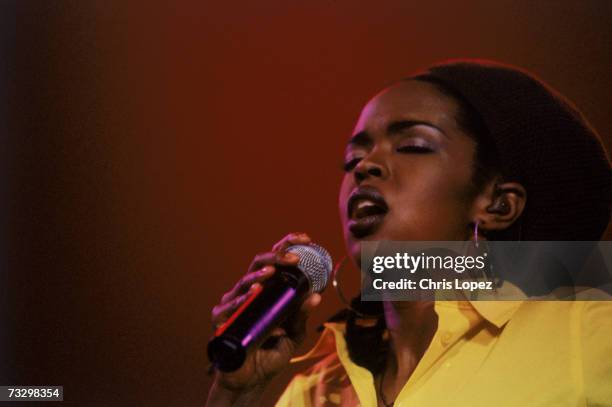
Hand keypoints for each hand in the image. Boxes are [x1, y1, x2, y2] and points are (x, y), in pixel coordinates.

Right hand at [209, 233, 321, 391]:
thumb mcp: (294, 333)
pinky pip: (230, 306)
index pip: (277, 261)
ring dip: (258, 275)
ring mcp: (234, 304)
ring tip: (272, 273)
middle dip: (276, 257)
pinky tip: (253, 293)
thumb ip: (301, 314)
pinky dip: (242, 299)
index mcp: (268, 289)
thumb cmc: (272, 351)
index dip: (288, 245)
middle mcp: (250, 291)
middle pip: (259, 264)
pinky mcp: (222, 321)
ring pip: (244, 281)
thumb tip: (316, 295)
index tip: (306, 239)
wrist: (253, 379)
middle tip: (295, 257)